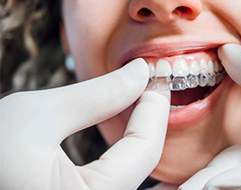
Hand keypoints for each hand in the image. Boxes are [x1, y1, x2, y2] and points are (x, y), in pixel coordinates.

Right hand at [0, 59, 170, 189]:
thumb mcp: (35, 117)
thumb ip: (96, 96)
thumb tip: (138, 73)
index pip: (145, 150)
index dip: (154, 108)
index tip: (154, 76)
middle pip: (144, 163)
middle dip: (150, 120)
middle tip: (149, 85)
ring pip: (134, 171)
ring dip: (141, 134)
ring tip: (140, 100)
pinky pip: (117, 177)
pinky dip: (126, 149)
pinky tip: (125, 127)